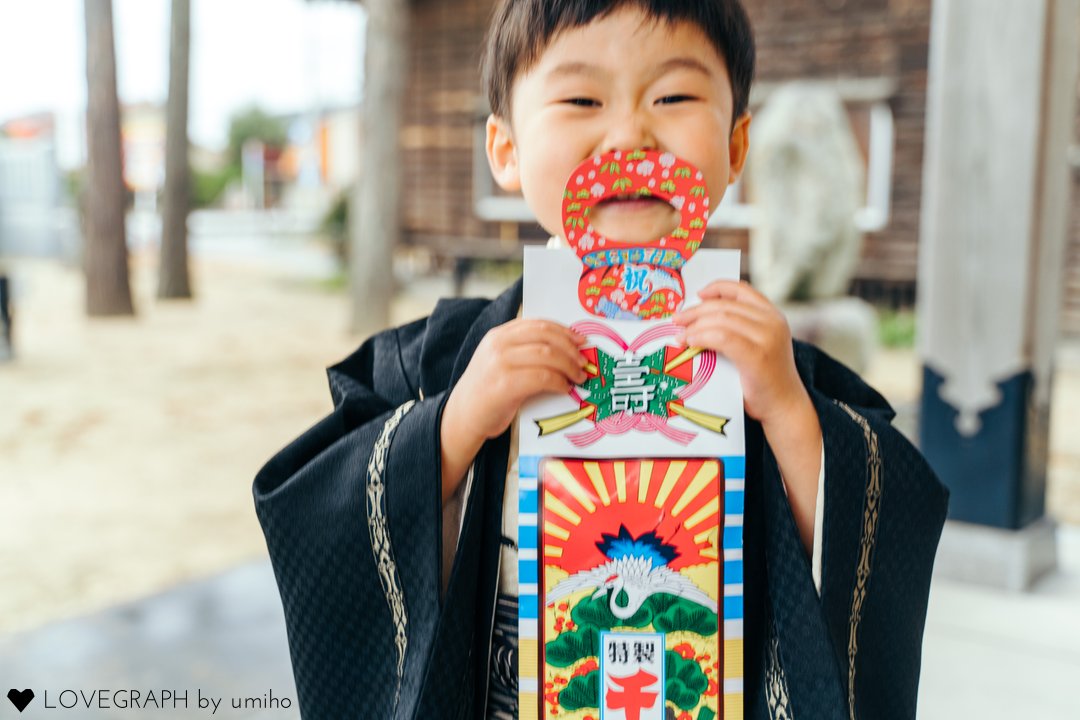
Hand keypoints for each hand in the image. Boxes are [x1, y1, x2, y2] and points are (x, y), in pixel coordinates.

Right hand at [440, 319, 586, 501]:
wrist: (463, 416)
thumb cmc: (487, 391)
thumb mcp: (501, 361)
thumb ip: (524, 350)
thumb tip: (565, 350)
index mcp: (499, 335)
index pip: (538, 324)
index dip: (564, 331)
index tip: (580, 341)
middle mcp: (498, 344)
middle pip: (546, 337)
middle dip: (570, 349)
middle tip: (583, 363)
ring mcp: (500, 363)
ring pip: (547, 355)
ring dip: (569, 366)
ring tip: (578, 377)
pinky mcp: (505, 384)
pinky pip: (542, 377)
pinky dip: (559, 382)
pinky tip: (564, 388)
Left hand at [671, 279, 807, 427]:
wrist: (784, 406)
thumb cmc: (763, 379)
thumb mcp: (756, 345)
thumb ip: (738, 328)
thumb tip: (700, 317)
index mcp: (773, 315)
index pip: (741, 290)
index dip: (716, 288)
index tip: (698, 295)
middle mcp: (772, 322)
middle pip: (725, 306)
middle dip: (696, 311)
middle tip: (677, 320)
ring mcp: (767, 337)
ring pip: (722, 320)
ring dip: (695, 326)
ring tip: (681, 336)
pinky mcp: (757, 356)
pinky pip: (722, 338)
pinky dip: (702, 337)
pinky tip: (691, 343)